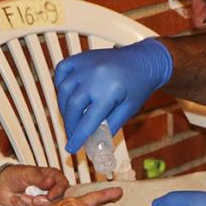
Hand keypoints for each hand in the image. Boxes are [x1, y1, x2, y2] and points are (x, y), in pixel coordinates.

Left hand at [0, 164, 67, 205]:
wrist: (0, 184)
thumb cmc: (14, 174)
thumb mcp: (27, 173)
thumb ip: (39, 178)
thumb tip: (51, 181)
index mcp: (52, 176)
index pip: (63, 184)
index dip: (58, 191)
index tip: (50, 196)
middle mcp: (50, 188)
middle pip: (57, 199)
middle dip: (43, 201)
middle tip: (33, 199)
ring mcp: (43, 199)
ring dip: (33, 204)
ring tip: (23, 197)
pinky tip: (19, 200)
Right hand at [54, 39, 173, 153]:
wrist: (144, 60)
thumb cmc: (139, 86)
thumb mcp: (129, 110)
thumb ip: (110, 126)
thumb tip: (95, 143)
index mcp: (109, 90)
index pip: (88, 119)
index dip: (78, 136)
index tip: (71, 148)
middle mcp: (95, 75)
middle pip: (72, 106)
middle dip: (70, 124)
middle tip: (73, 134)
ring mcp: (86, 64)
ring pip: (63, 90)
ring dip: (63, 108)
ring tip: (71, 118)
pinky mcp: (81, 57)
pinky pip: (62, 71)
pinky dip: (60, 85)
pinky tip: (68, 96)